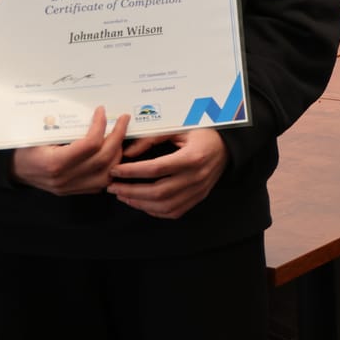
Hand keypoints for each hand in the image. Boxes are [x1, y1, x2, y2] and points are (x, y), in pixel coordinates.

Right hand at [11, 107, 128, 195]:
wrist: (14, 170)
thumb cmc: (25, 148)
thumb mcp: (39, 134)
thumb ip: (62, 127)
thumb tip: (89, 110)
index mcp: (55, 163)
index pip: (90, 144)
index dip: (100, 125)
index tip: (101, 111)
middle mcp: (65, 178)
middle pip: (104, 158)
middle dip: (118, 136)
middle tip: (123, 120)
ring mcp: (71, 187)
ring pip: (108, 173)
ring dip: (118, 153)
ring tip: (120, 136)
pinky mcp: (75, 191)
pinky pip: (102, 182)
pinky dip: (111, 166)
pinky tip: (112, 152)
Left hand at [107, 128, 230, 219]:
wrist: (227, 147)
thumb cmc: (203, 134)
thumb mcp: (180, 128)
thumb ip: (153, 138)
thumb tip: (128, 152)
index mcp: (193, 157)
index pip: (157, 168)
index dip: (132, 171)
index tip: (115, 170)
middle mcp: (197, 177)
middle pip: (158, 192)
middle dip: (131, 191)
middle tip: (113, 186)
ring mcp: (198, 190)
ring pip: (164, 206)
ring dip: (139, 203)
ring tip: (123, 195)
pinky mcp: (198, 198)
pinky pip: (174, 212)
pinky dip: (154, 211)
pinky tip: (141, 203)